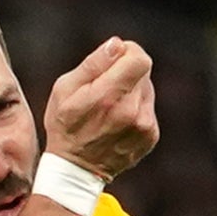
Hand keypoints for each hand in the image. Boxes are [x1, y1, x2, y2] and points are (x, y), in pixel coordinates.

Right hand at [43, 36, 157, 180]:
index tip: (115, 59)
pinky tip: (117, 122)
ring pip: (146, 90)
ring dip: (131, 92)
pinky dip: (136, 110)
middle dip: (126, 73)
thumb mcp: (65, 89)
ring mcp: (144, 127)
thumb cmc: (65, 125)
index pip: (139, 58)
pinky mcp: (151, 136)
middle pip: (143, 72)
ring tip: (109, 108)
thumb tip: (117, 45)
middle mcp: (132, 112)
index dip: (128, 52)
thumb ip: (93, 63)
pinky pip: (148, 109)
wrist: (76, 171)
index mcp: (109, 97)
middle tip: (104, 89)